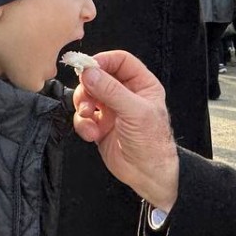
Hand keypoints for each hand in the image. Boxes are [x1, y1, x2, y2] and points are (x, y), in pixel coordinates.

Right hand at [72, 50, 179, 210]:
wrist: (147, 174)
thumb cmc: (152, 143)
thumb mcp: (134, 112)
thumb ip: (111, 90)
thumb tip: (90, 72)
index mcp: (142, 85)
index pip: (120, 61)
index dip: (103, 61)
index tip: (87, 67)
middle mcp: (126, 95)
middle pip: (98, 77)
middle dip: (88, 87)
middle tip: (85, 97)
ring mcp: (111, 110)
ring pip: (87, 96)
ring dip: (83, 106)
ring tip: (88, 117)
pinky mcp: (99, 126)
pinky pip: (83, 117)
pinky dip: (83, 124)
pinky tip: (92, 134)